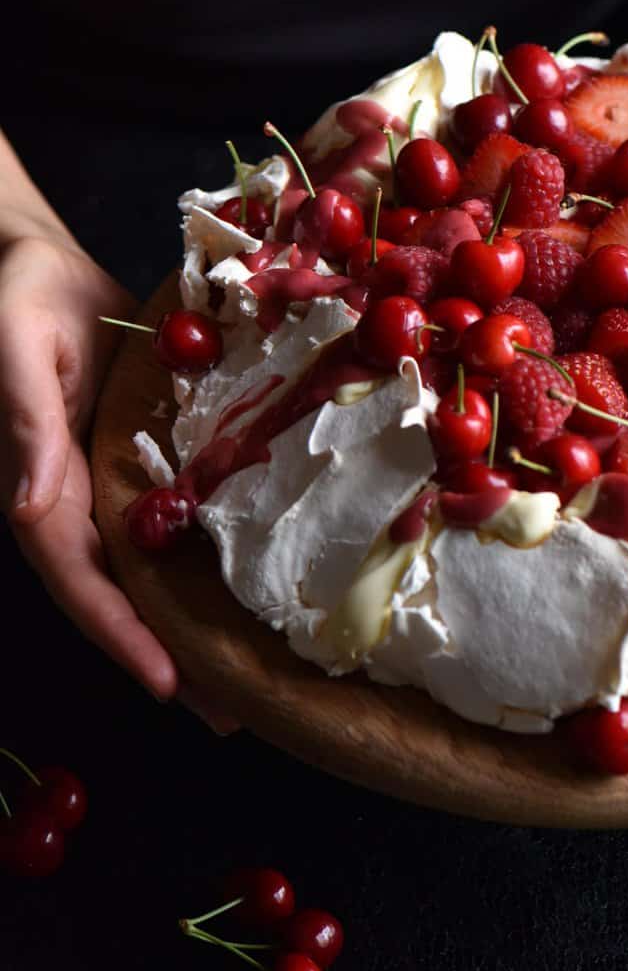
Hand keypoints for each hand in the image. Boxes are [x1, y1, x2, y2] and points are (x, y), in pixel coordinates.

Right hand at [0, 231, 237, 728]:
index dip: (119, 631)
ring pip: (153, 567)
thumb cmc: (18, 294)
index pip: (76, 577)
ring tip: (256, 677)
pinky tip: (261, 583)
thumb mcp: (17, 344)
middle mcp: (73, 497)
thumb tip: (32, 508)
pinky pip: (177, 517)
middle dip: (170, 655)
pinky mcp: (144, 455)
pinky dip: (211, 556)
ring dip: (197, 620)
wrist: (34, 257)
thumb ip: (22, 420)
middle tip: (234, 714)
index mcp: (37, 483)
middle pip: (121, 593)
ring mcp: (108, 481)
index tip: (166, 682)